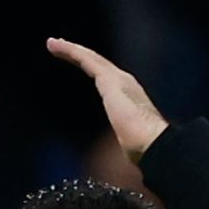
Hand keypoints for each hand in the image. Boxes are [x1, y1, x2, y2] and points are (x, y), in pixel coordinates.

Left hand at [46, 37, 168, 162]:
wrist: (153, 144)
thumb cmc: (145, 150)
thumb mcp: (130, 147)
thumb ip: (125, 147)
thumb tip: (129, 165)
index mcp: (132, 100)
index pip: (110, 82)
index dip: (97, 73)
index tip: (87, 70)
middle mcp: (127, 85)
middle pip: (99, 66)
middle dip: (82, 57)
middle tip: (65, 50)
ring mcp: (119, 80)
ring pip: (91, 59)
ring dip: (72, 50)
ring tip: (55, 44)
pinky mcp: (108, 79)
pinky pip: (85, 59)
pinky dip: (70, 51)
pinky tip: (55, 45)